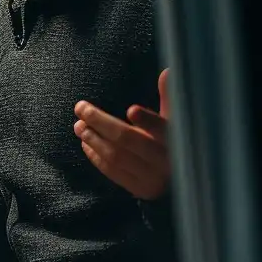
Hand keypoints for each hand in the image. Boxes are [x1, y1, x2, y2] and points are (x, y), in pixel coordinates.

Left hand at [76, 69, 170, 201]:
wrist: (183, 183)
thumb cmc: (173, 142)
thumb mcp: (175, 121)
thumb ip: (169, 97)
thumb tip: (168, 71)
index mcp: (175, 140)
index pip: (163, 129)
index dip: (148, 120)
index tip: (131, 110)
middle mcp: (165, 161)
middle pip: (129, 140)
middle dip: (102, 123)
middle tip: (81, 108)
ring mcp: (152, 179)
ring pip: (117, 157)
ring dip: (94, 140)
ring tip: (79, 125)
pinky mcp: (140, 190)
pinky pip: (114, 173)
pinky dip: (97, 158)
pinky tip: (85, 144)